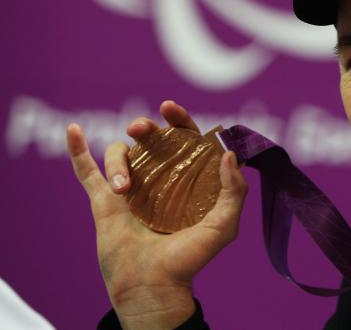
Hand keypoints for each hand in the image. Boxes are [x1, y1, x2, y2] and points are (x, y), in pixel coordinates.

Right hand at [66, 100, 247, 329]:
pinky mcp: (103, 201)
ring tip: (124, 189)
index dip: (179, 120)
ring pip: (120, 154)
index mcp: (188, 181)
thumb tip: (229, 154)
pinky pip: (86, 171)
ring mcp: (131, 189)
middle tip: (140, 128)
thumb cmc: (190, 260)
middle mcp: (160, 180)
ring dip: (119, 163)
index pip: (184, 140)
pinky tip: (72, 129)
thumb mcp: (224, 226)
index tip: (170, 109)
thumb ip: (234, 191)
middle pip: (150, 140)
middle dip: (144, 127)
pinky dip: (77, 150)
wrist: (154, 285)